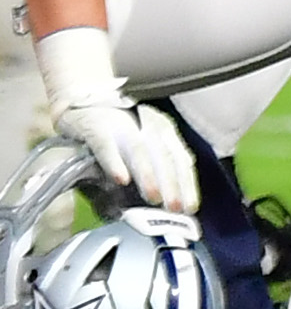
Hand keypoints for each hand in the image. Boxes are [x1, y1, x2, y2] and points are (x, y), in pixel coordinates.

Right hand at [34, 30, 194, 212]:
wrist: (82, 100)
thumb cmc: (114, 130)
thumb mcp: (138, 147)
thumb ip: (149, 170)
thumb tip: (156, 203)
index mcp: (163, 133)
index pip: (181, 160)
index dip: (187, 185)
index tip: (190, 208)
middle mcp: (148, 127)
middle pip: (165, 158)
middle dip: (173, 186)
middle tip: (177, 209)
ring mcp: (123, 126)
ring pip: (141, 152)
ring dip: (149, 176)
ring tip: (155, 197)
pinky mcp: (97, 127)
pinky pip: (107, 147)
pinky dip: (116, 163)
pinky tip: (121, 180)